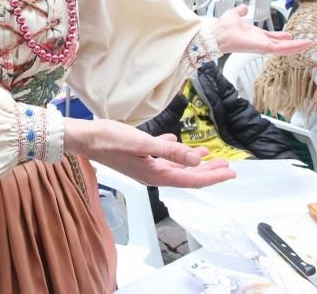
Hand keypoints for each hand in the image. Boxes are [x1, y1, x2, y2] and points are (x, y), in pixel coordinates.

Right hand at [65, 119, 236, 187]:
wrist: (86, 138)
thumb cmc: (111, 140)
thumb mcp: (143, 143)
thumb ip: (171, 152)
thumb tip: (197, 160)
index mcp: (155, 174)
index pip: (191, 179)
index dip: (213, 176)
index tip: (230, 172)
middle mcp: (152, 174)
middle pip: (187, 176)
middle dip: (208, 171)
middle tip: (227, 165)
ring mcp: (145, 166)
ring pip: (176, 167)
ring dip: (193, 162)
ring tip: (210, 156)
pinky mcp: (139, 157)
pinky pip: (162, 157)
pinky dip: (174, 152)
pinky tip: (177, 142)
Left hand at [212, 5, 311, 55]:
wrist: (216, 33)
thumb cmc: (222, 27)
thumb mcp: (234, 15)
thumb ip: (240, 11)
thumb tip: (244, 8)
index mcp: (255, 35)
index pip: (273, 37)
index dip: (282, 37)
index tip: (291, 35)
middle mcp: (260, 42)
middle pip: (281, 44)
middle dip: (294, 44)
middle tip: (307, 43)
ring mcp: (262, 46)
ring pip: (284, 48)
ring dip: (297, 46)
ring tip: (309, 44)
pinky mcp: (263, 48)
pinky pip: (280, 49)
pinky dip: (292, 47)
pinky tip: (303, 45)